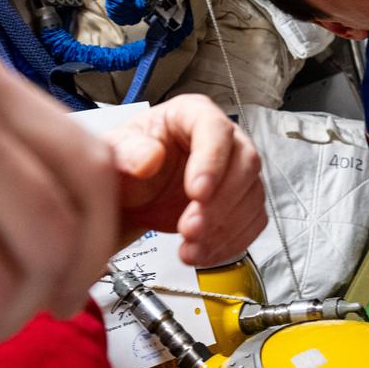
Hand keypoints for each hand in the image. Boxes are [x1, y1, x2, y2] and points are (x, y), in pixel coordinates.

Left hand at [110, 94, 265, 267]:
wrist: (130, 197)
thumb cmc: (126, 164)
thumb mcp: (116, 153)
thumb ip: (128, 152)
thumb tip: (150, 158)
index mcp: (192, 115)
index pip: (216, 130)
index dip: (212, 162)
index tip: (196, 193)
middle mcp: (222, 140)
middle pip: (245, 164)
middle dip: (220, 204)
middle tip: (190, 228)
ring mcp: (235, 172)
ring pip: (252, 197)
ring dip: (224, 229)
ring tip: (190, 248)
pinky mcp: (241, 202)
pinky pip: (252, 222)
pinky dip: (230, 243)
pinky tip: (203, 252)